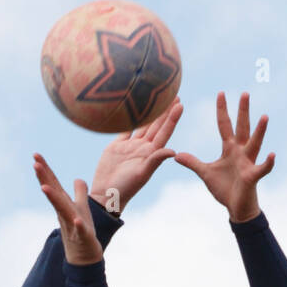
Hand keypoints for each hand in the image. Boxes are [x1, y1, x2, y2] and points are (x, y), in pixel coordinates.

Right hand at [35, 155, 102, 265]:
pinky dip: (78, 225)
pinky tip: (77, 219)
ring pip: (62, 210)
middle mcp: (65, 213)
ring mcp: (72, 225)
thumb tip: (78, 179)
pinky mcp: (82, 237)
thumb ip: (79, 193)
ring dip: (53, 198)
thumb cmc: (82, 232)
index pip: (53, 184)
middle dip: (44, 178)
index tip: (35, 154)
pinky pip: (80, 230)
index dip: (45, 169)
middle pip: (53, 193)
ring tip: (45, 187)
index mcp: (64, 204)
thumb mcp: (82, 209)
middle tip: (34, 163)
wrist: (84, 259)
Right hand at [88, 99, 182, 213]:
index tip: (180, 104)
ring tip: (157, 95)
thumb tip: (173, 151)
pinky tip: (133, 106)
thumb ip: (155, 161)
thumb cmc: (125, 187)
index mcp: (151, 153)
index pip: (164, 132)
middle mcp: (143, 147)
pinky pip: (125, 127)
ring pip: (142, 124)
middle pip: (156, 124)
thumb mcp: (142, 175)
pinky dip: (129, 116)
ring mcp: (130, 145)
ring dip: (150, 111)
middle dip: (165, 109)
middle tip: (173, 92)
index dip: (172, 118)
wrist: (106, 194)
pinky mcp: (117, 145)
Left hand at [174, 92, 274, 222]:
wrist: (236, 207)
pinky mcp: (253, 177)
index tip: (221, 93)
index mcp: (229, 149)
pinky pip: (262, 168)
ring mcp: (248, 163)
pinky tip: (272, 155)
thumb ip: (193, 163)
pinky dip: (267, 163)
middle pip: (242, 128)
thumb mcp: (206, 173)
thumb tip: (177, 155)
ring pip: (255, 144)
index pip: (225, 125)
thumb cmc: (225, 189)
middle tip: (245, 93)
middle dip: (243, 111)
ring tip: (264, 116)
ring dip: (260, 131)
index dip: (222, 110)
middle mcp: (241, 152)